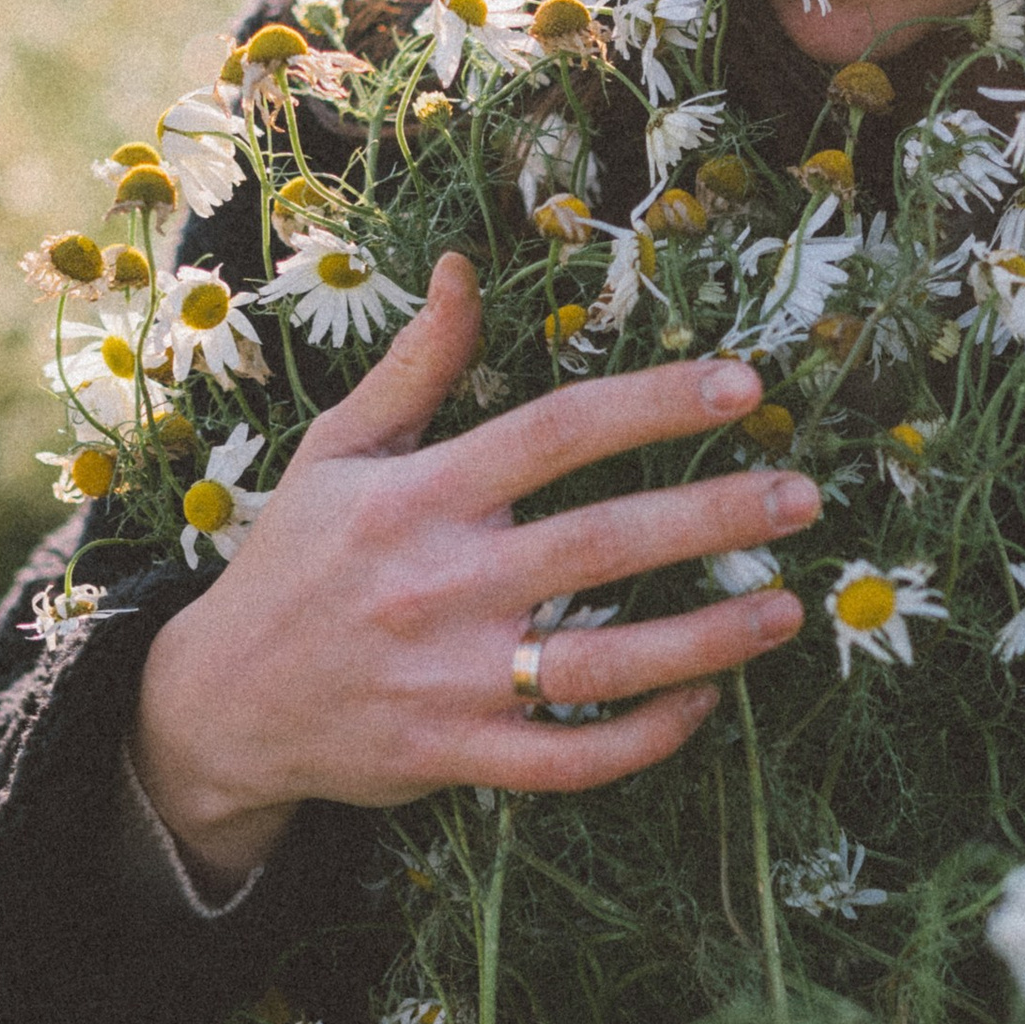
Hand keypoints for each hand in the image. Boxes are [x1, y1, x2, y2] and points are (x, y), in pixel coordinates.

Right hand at [133, 252, 817, 894]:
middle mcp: (439, 583)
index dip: (655, 404)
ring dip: (708, 637)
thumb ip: (417, 366)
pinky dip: (644, 738)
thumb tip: (464, 266)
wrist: (221, 703)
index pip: (556, 432)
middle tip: (803, 497)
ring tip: (790, 608)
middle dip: (714, 516)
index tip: (744, 386)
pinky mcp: (455, 756)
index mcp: (418, 495)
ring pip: (602, 662)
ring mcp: (450, 678)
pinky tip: (706, 702)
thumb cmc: (295, 561)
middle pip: (602, 543)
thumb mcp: (340, 451)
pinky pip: (569, 757)